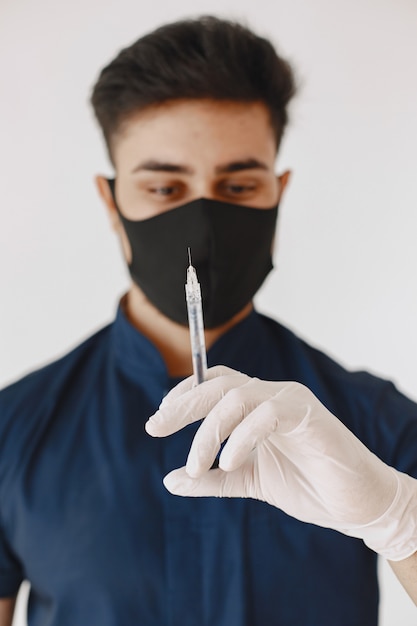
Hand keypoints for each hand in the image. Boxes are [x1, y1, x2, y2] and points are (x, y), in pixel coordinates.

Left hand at [146, 366, 416, 560]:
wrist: (356, 505)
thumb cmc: (307, 486)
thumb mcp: (247, 481)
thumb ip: (211, 479)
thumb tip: (168, 480)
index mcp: (257, 405)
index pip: (213, 383)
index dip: (183, 394)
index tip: (159, 419)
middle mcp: (271, 395)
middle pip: (218, 384)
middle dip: (183, 404)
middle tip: (155, 427)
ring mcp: (290, 401)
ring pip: (236, 396)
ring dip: (208, 430)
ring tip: (196, 464)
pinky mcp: (308, 415)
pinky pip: (266, 414)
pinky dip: (241, 437)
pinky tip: (229, 462)